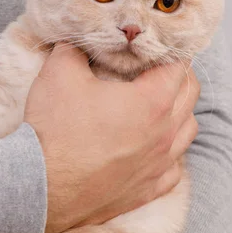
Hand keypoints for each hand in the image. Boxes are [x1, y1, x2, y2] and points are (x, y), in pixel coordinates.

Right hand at [24, 43, 199, 232]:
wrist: (41, 187)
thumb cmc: (55, 129)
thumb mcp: (60, 72)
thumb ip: (74, 49)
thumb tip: (77, 42)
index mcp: (153, 101)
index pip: (179, 67)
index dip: (169, 52)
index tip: (154, 48)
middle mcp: (165, 133)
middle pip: (191, 95)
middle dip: (179, 76)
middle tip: (157, 68)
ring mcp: (159, 165)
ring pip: (188, 130)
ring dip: (180, 112)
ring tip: (160, 105)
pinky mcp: (147, 190)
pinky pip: (174, 168)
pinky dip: (170, 152)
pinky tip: (154, 148)